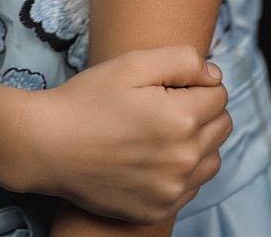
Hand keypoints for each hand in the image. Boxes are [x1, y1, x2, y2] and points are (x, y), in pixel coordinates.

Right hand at [7, 46, 230, 223]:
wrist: (49, 145)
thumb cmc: (88, 99)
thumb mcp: (131, 64)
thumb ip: (182, 61)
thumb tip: (214, 75)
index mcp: (182, 119)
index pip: (220, 94)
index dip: (196, 83)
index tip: (168, 84)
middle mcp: (184, 160)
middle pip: (221, 127)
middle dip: (201, 110)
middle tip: (163, 103)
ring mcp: (172, 190)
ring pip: (211, 159)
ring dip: (197, 142)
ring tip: (160, 130)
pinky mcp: (159, 209)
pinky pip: (191, 187)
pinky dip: (181, 171)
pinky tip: (151, 156)